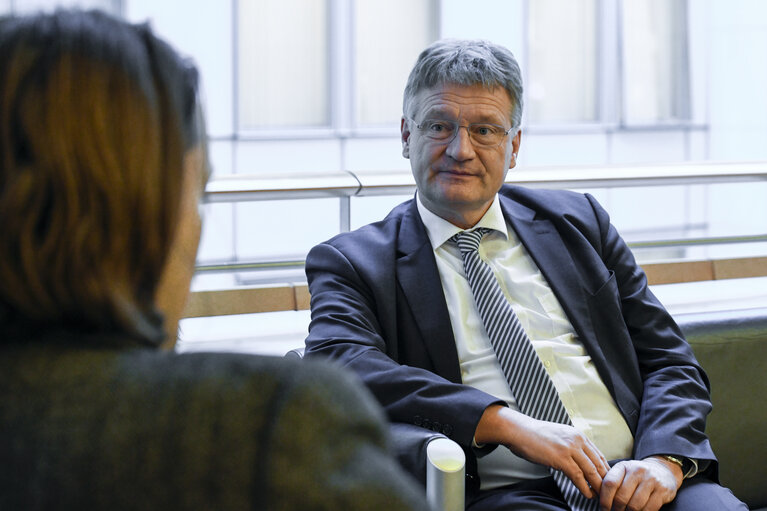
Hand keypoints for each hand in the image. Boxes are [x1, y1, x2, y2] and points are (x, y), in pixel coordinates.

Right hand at [475, 405, 609, 498]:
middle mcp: (577, 440)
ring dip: (598, 486)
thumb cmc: (536, 435)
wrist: (520, 431)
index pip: (598, 455)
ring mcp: (570, 449)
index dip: (605, 470)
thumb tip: (578, 459)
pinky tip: (587, 494)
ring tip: (600, 496)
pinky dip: (585, 487)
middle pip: (598, 464)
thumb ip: (571, 445)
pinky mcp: (561, 458)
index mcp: (578, 435)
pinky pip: (578, 476)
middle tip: (608, 492)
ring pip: (591, 471)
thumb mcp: (560, 435)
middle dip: (605, 480)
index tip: (607, 480)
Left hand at [599, 457, 682, 510]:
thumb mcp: (624, 473)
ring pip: (634, 505)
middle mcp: (637, 471)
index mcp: (623, 466)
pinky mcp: (662, 490)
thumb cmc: (637, 475)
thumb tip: (598, 499)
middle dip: (616, 509)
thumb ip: (612, 483)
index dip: (604, 500)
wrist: (663, 470)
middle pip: (621, 497)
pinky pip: (649, 509)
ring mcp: (651, 480)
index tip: (603, 509)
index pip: (609, 484)